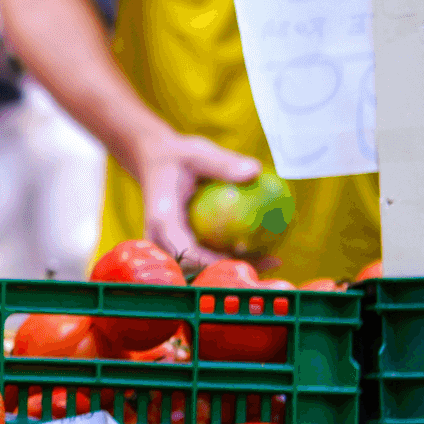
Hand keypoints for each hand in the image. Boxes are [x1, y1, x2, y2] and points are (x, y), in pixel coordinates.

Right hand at [131, 129, 262, 267]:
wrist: (152, 161)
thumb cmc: (175, 156)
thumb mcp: (198, 153)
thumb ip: (223, 163)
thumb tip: (255, 171)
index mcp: (163, 221)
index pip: (188, 251)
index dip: (217, 261)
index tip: (248, 254)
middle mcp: (161, 240)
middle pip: (197, 267)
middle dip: (232, 270)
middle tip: (271, 260)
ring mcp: (167, 246)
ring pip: (201, 267)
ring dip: (234, 267)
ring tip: (272, 260)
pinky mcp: (177, 246)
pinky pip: (204, 257)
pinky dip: (229, 257)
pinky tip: (260, 251)